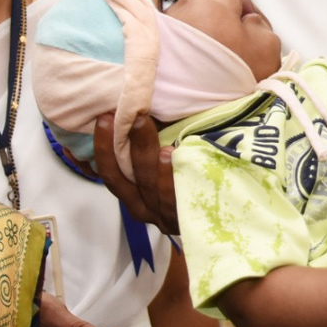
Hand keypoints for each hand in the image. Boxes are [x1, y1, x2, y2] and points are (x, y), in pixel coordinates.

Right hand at [93, 112, 179, 234]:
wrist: (224, 211)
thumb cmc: (188, 178)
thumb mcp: (162, 164)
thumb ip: (149, 145)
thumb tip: (140, 108)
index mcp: (134, 194)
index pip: (110, 173)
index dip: (103, 147)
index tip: (104, 118)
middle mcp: (144, 207)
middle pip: (123, 180)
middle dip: (120, 145)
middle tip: (125, 114)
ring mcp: (164, 215)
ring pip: (149, 185)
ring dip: (145, 154)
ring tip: (145, 126)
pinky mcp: (186, 218)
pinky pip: (175, 197)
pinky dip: (170, 176)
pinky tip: (173, 154)